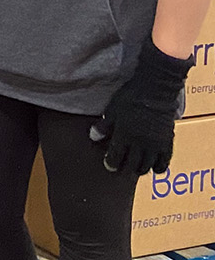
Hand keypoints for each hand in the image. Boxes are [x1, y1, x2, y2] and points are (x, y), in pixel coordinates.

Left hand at [93, 46, 195, 175]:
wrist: (155, 90)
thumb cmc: (130, 98)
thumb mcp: (112, 110)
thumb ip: (103, 126)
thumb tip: (93, 138)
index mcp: (124, 134)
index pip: (115, 157)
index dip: (111, 164)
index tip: (109, 166)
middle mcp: (140, 142)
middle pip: (132, 164)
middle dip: (125, 169)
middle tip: (122, 169)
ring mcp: (155, 144)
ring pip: (147, 165)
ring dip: (140, 169)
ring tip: (135, 167)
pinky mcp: (167, 142)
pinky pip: (165, 162)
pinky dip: (159, 168)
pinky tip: (153, 167)